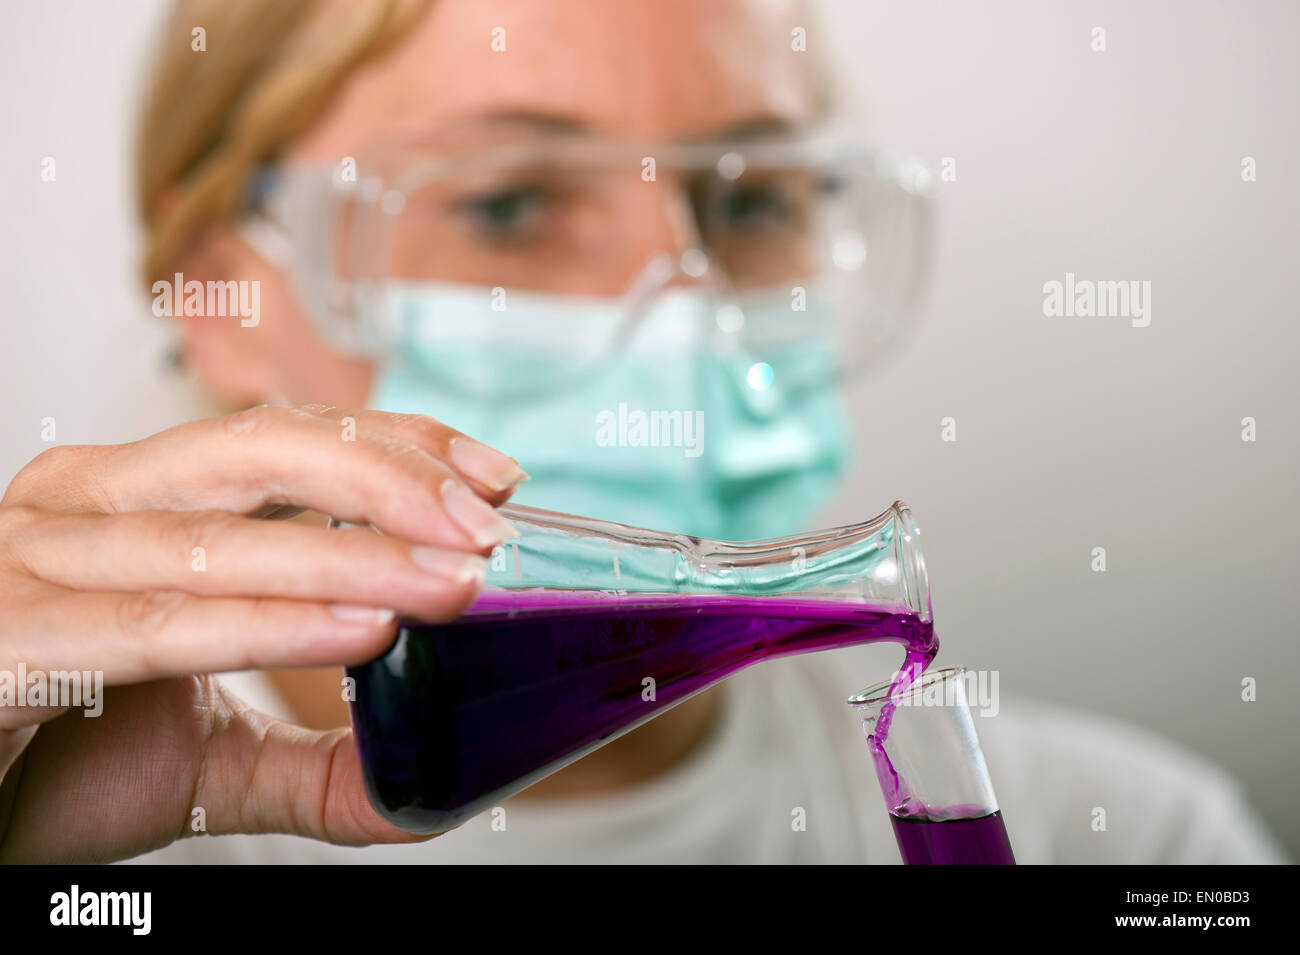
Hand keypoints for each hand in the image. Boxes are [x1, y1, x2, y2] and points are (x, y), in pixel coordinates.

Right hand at [0, 404, 525, 861]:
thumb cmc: (53, 765)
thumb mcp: (208, 757)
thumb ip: (314, 762)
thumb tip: (420, 788)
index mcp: (137, 499)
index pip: (289, 438)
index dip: (397, 445)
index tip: (494, 477)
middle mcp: (86, 504)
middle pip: (260, 451)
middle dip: (388, 481)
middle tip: (485, 525)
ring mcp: (37, 559)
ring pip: (221, 538)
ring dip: (353, 559)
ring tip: (451, 584)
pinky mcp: (6, 636)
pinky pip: (159, 620)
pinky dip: (268, 624)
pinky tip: (360, 630)